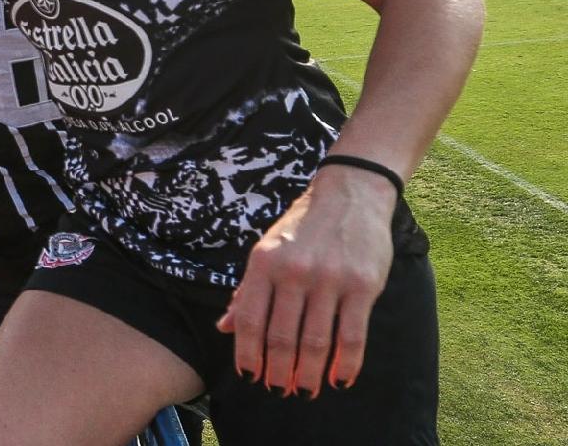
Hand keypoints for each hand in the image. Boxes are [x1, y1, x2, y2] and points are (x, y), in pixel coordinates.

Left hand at [218, 166, 397, 394]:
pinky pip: (352, 335)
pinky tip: (339, 379)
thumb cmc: (302, 227)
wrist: (349, 195)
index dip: (247, 352)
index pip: (248, 318)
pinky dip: (346, 364)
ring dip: (309, 374)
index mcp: (263, 263)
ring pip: (316, 341)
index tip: (249, 375)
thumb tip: (223, 327)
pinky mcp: (362, 286)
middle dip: (278, 371)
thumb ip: (247, 291)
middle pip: (282, 336)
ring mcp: (329, 279)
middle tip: (278, 391)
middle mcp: (293, 272)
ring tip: (304, 391)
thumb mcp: (266, 251)